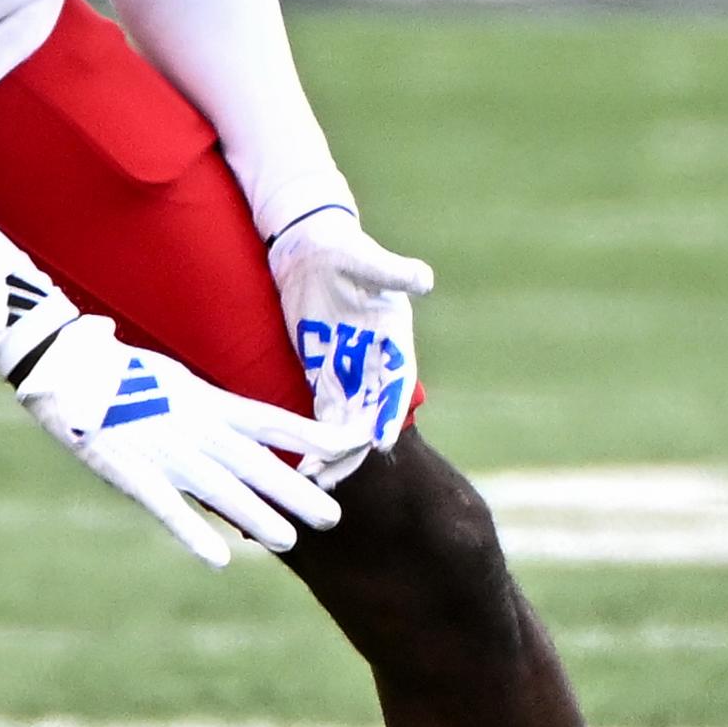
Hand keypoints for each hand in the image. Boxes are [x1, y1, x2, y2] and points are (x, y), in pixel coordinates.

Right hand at [0, 298, 347, 569]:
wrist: (64, 360)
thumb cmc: (116, 368)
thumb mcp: (173, 379)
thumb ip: (206, 406)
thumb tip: (239, 425)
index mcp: (206, 399)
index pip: (272, 419)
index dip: (313, 435)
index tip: (353, 446)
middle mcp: (195, 425)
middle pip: (256, 462)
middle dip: (296, 491)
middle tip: (335, 517)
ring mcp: (164, 449)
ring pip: (221, 489)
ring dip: (257, 516)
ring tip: (290, 541)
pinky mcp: (131, 471)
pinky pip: (169, 507)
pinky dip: (195, 532)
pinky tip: (221, 558)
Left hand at [268, 208, 431, 482]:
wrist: (312, 247)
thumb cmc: (344, 248)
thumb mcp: (367, 259)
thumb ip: (393, 272)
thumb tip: (424, 279)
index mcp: (394, 340)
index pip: (395, 385)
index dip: (388, 413)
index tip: (380, 441)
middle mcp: (375, 363)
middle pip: (369, 414)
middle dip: (354, 447)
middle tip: (336, 474)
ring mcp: (349, 371)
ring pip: (345, 422)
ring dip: (333, 452)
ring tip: (316, 479)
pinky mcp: (323, 373)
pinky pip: (322, 413)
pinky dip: (315, 438)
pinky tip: (303, 463)